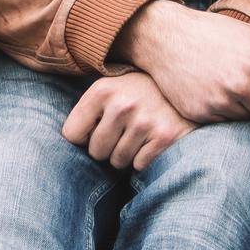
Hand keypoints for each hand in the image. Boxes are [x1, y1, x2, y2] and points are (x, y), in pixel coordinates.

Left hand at [61, 71, 195, 170]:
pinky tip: (153, 139)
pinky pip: (139, 165)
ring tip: (139, 133)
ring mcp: (144, 121)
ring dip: (126, 154)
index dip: (84, 136)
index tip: (97, 127)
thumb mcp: (111, 87)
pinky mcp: (164, 137)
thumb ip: (86, 109)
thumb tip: (63, 141)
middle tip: (124, 130)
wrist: (186, 85)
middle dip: (107, 148)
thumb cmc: (139, 92)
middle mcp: (122, 105)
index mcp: (102, 90)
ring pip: (118, 162)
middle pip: (95, 152)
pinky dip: (145, 158)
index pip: (72, 134)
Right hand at [113, 1, 249, 121]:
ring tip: (227, 85)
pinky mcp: (202, 114)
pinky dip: (222, 110)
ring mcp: (221, 102)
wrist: (167, 38)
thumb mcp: (249, 32)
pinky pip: (225, 121)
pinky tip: (212, 90)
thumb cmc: (211, 32)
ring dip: (242, 106)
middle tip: (248, 85)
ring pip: (248, 118)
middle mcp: (242, 85)